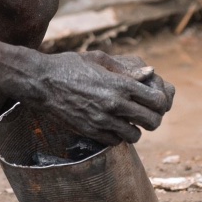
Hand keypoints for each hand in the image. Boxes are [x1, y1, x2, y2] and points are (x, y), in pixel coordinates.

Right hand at [27, 51, 175, 143]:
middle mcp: (114, 104)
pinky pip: (114, 142)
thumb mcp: (100, 59)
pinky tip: (111, 125)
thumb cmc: (70, 65)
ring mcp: (102, 120)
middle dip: (152, 118)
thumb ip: (127, 69)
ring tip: (127, 120)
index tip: (154, 100)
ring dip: (134, 129)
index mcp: (120, 84)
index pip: (156, 100)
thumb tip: (150, 74)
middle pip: (152, 121)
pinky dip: (117, 136)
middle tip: (145, 114)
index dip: (161, 102)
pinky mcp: (90, 131)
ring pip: (134, 135)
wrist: (41, 82)